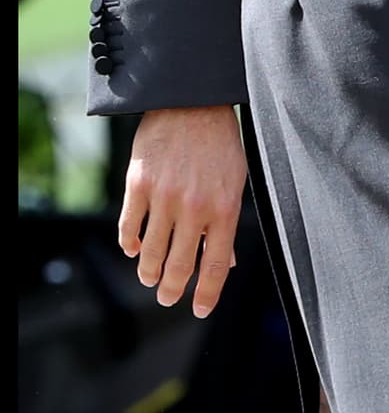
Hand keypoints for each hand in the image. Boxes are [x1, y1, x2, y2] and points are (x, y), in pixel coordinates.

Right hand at [118, 106, 246, 316]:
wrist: (192, 103)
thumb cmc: (220, 143)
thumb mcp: (235, 181)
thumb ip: (227, 222)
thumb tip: (224, 264)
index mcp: (224, 208)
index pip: (215, 266)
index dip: (206, 294)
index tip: (199, 310)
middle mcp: (193, 207)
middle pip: (178, 265)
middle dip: (171, 289)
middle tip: (166, 297)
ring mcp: (164, 196)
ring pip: (150, 252)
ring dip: (148, 272)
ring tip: (148, 278)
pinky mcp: (139, 184)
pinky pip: (129, 226)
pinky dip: (129, 244)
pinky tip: (133, 250)